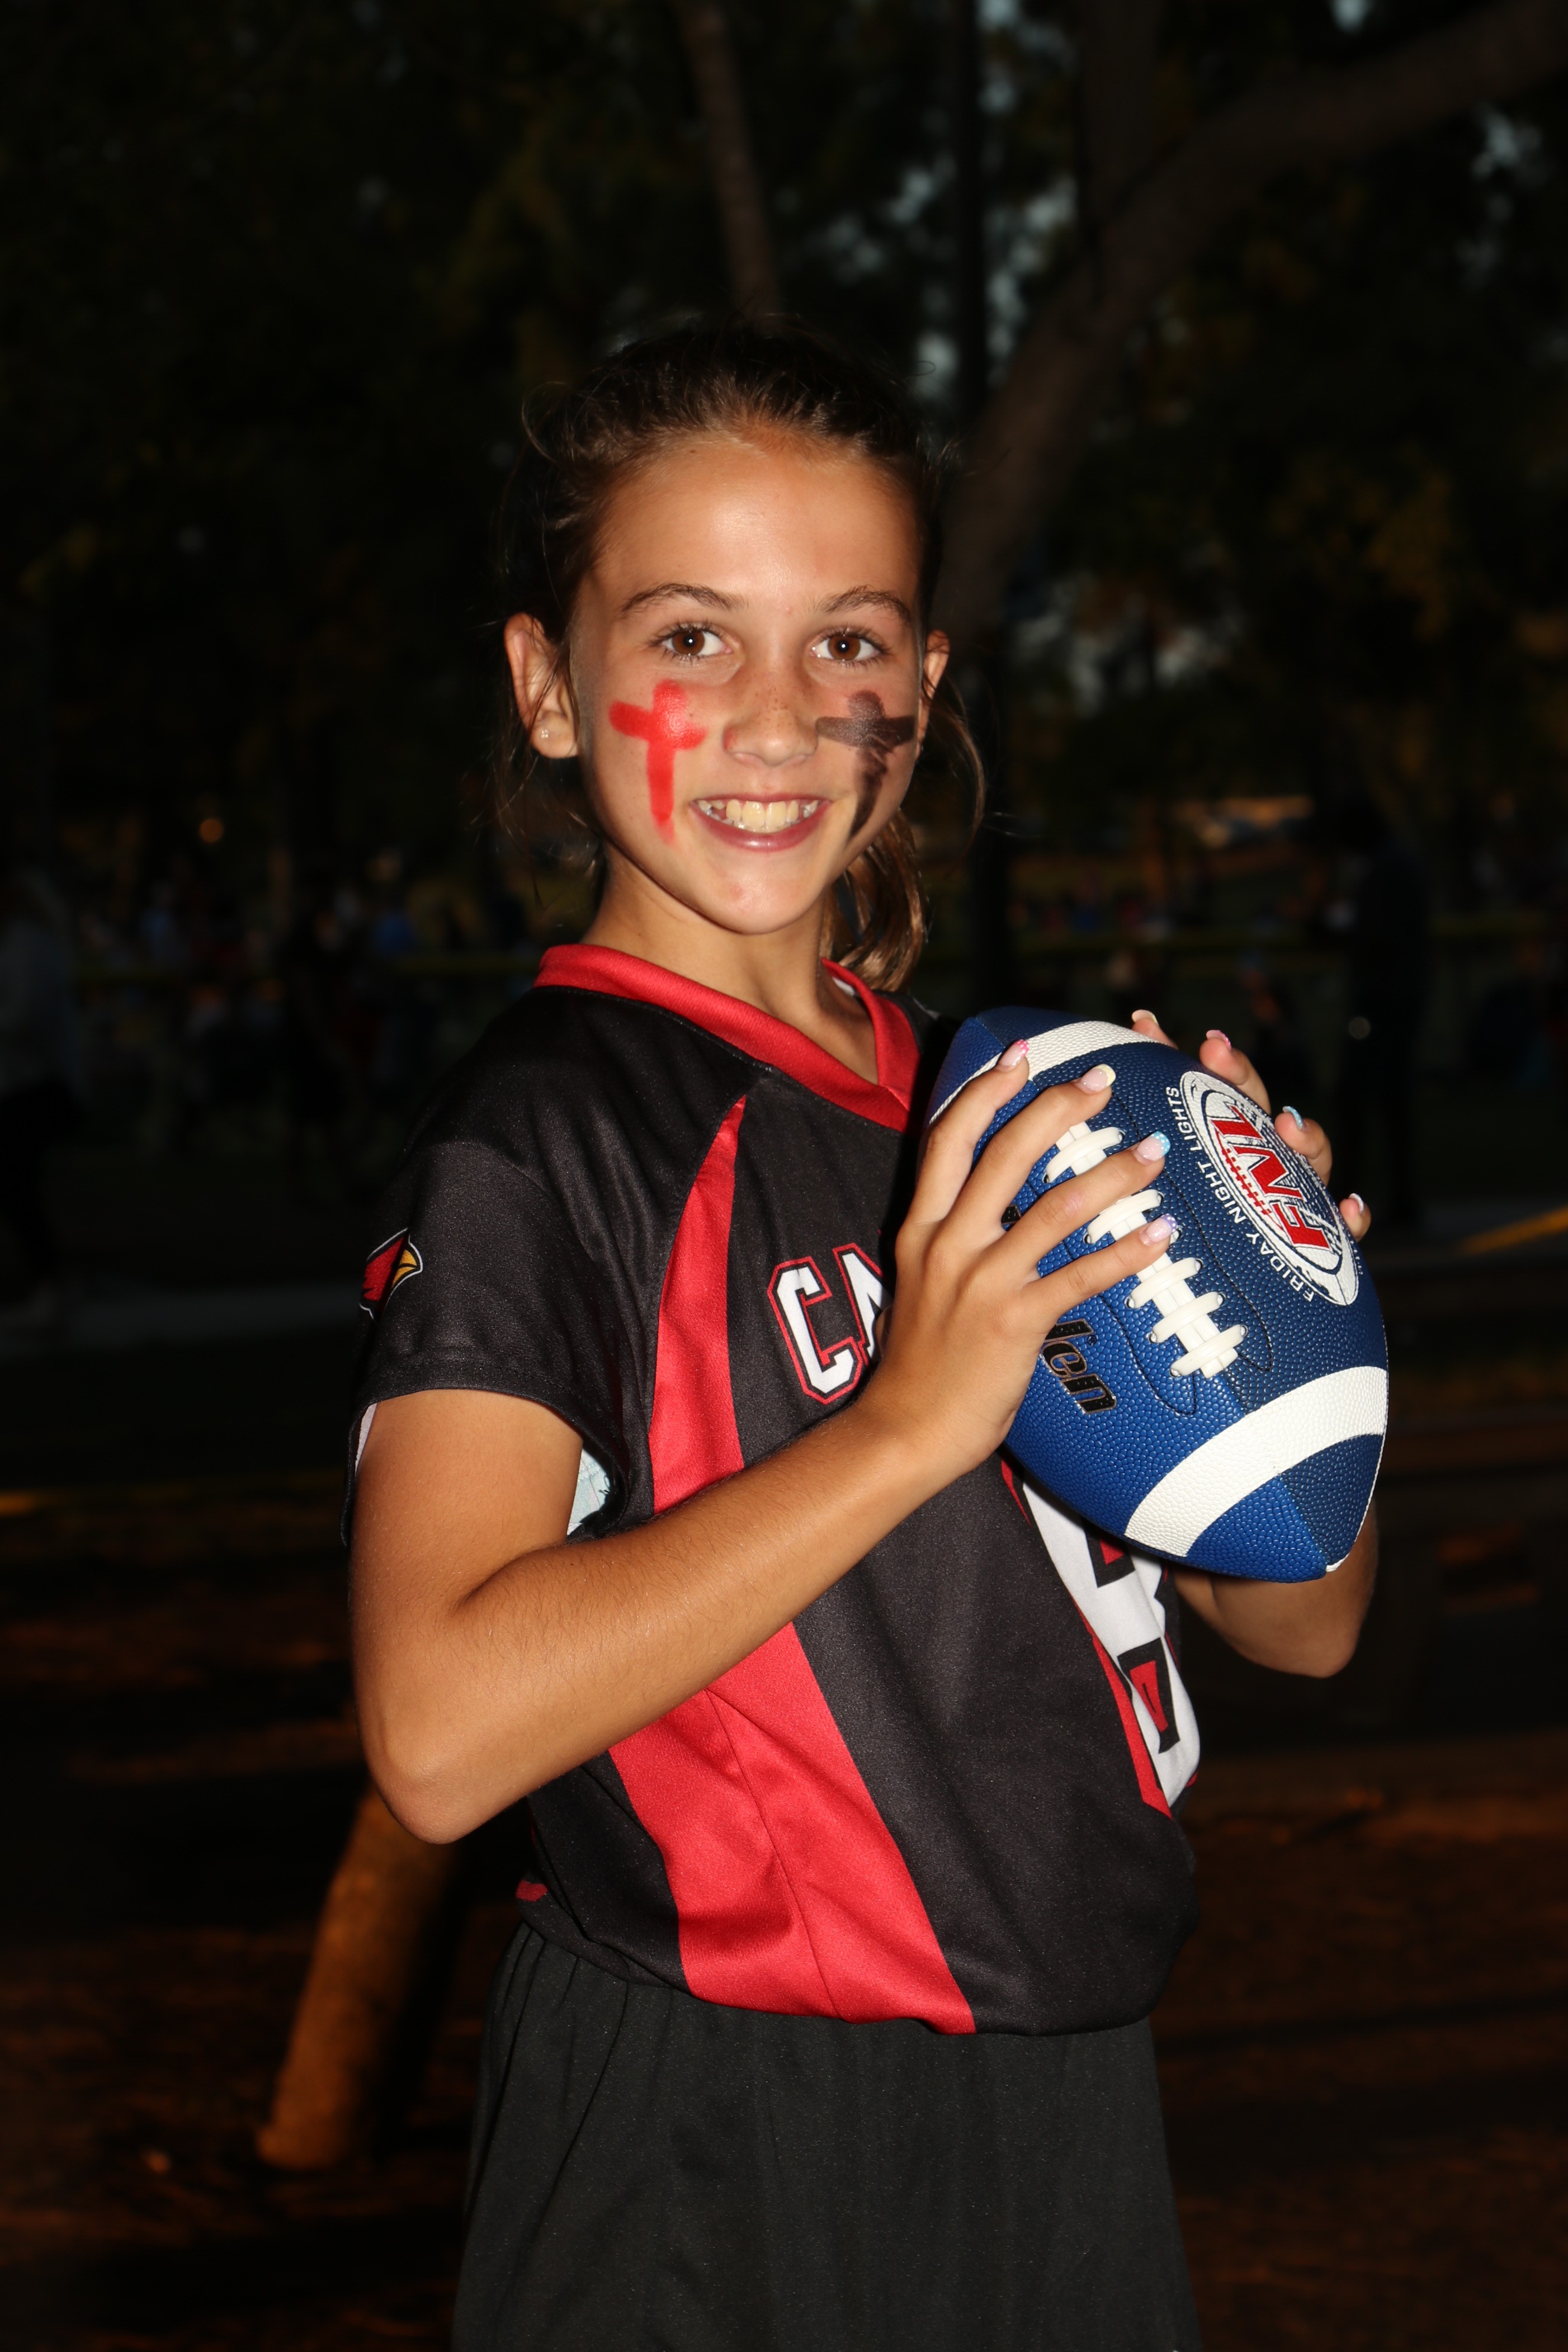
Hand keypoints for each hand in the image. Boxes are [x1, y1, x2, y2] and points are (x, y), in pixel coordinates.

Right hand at [864, 1046, 1177, 1490]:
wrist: (904, 1431)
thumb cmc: (923, 1363)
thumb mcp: (922, 1282)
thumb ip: (953, 1238)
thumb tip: (998, 1205)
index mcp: (921, 1228)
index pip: (948, 1139)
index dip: (987, 1090)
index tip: (1023, 1054)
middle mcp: (947, 1244)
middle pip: (1005, 1154)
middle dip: (1058, 1109)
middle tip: (1105, 1081)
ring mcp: (980, 1282)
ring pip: (1053, 1207)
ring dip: (1112, 1174)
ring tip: (1154, 1151)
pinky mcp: (1013, 1323)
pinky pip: (1080, 1277)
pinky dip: (1126, 1253)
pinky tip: (1163, 1235)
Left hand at [1129, 1008, 1369, 1245]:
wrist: (1232, 1296)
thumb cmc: (1199, 1228)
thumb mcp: (1175, 1170)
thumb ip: (1152, 1113)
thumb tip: (1131, 1032)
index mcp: (1232, 1140)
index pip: (1222, 1089)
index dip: (1207, 1059)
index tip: (1176, 1031)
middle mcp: (1266, 1159)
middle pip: (1261, 1109)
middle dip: (1240, 1077)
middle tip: (1212, 1051)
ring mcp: (1295, 1194)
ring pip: (1311, 1158)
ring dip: (1305, 1136)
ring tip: (1287, 1126)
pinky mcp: (1317, 1239)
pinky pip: (1343, 1230)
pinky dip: (1351, 1217)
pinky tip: (1349, 1207)